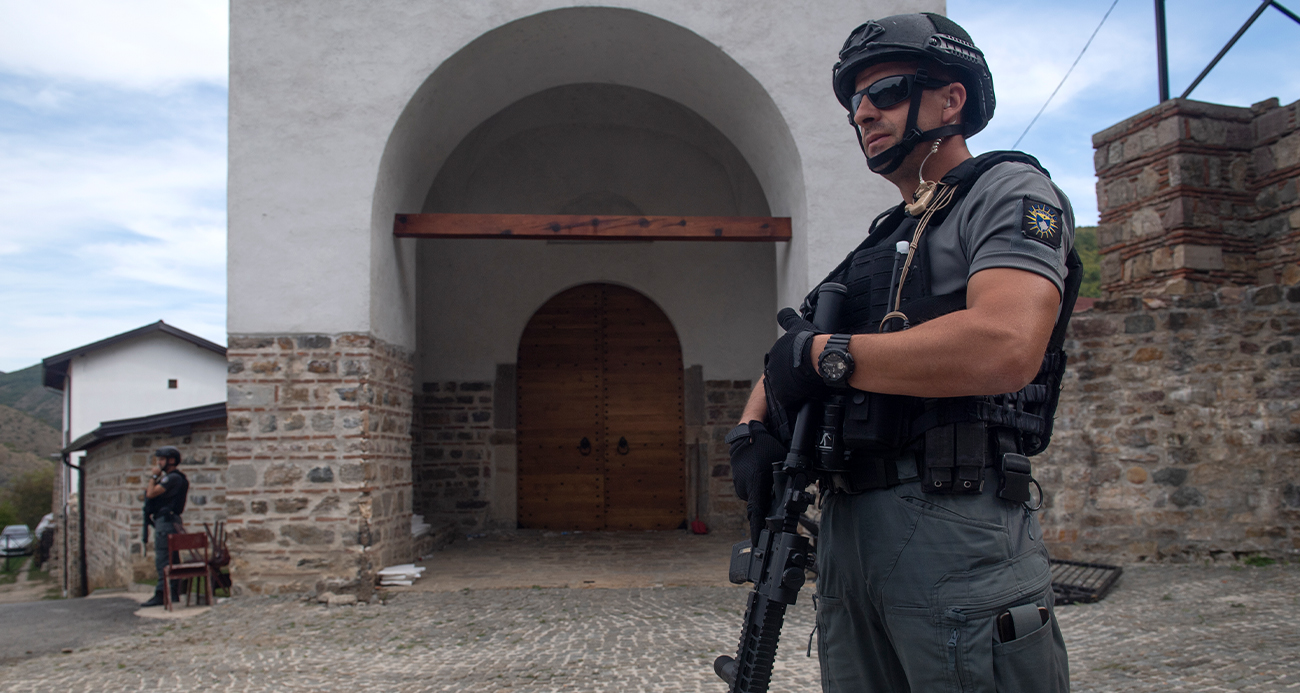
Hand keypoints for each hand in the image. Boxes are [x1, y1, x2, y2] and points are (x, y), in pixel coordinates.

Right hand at [728, 421, 786, 543]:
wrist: (747, 434)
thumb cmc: (767, 447)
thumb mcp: (782, 462)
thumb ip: (786, 481)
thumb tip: (798, 493)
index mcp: (756, 483)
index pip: (756, 512)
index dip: (757, 529)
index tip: (756, 542)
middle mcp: (745, 487)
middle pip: (759, 506)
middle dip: (768, 503)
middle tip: (776, 495)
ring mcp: (739, 485)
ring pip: (754, 497)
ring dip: (762, 493)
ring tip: (766, 479)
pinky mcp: (737, 482)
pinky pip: (749, 490)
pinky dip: (756, 487)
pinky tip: (760, 475)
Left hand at [763, 308, 827, 413]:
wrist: (817, 355)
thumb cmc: (809, 340)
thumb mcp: (796, 324)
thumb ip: (787, 318)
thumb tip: (783, 312)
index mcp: (774, 354)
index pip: (780, 363)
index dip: (791, 364)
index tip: (800, 364)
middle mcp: (771, 367)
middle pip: (782, 376)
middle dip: (792, 376)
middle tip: (806, 374)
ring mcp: (776, 381)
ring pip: (786, 388)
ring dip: (795, 387)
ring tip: (809, 382)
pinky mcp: (783, 394)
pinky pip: (790, 399)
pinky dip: (797, 397)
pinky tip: (806, 391)